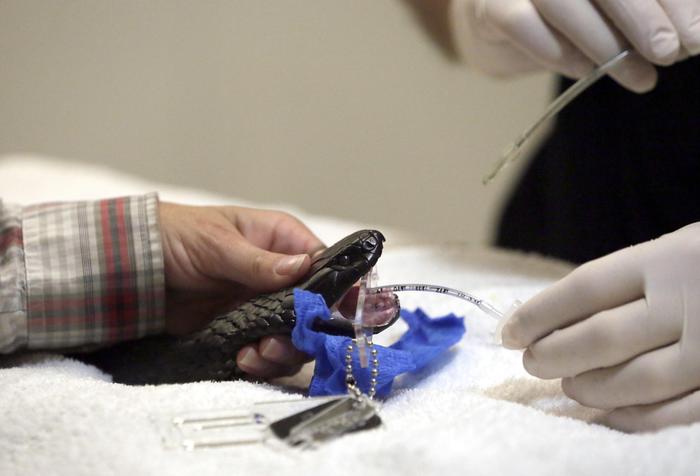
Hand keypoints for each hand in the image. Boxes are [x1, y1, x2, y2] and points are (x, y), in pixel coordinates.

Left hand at [159, 202, 323, 377]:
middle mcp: (280, 277)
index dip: (336, 291)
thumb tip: (302, 267)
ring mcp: (262, 306)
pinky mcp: (242, 330)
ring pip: (293, 337)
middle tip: (279, 343)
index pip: (325, 266)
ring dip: (282, 352)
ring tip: (256, 355)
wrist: (134, 264)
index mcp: (282, 243)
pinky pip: (265, 352)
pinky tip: (243, 361)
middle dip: (304, 332)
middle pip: (314, 311)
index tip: (333, 315)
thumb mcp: (217, 243)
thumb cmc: (178, 235)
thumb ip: (257, 261)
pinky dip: (260, 362)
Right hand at [450, 0, 699, 91]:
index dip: (673, 0)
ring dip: (605, 43)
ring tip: (639, 77)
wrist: (497, 20)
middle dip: (643, 17)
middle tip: (669, 53)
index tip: (696, 35)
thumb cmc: (568, 9)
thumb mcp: (612, 4)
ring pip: (561, 1)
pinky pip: (522, 25)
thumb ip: (648, 8)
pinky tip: (586, 72)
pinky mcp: (491, 4)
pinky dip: (558, 52)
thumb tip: (691, 30)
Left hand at [500, 223, 699, 431]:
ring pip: (636, 380)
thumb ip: (628, 282)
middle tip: (532, 361)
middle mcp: (691, 302)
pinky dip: (635, 418)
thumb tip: (552, 318)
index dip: (539, 313)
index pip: (585, 288)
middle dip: (555, 354)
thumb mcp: (676, 253)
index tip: (510, 331)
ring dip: (590, 388)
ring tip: (567, 385)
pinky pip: (677, 413)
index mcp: (669, 258)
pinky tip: (607, 415)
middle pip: (603, 336)